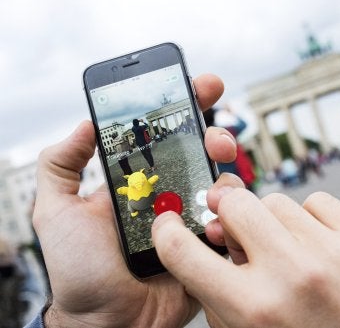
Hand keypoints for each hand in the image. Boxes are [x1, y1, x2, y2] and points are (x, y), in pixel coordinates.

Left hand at [33, 73, 235, 327]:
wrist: (106, 327)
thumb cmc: (78, 272)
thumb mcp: (56, 211)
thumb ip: (60, 165)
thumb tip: (86, 122)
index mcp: (137, 178)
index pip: (164, 132)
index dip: (185, 104)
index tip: (203, 85)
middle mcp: (168, 192)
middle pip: (201, 148)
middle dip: (214, 130)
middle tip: (215, 137)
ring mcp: (191, 217)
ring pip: (222, 180)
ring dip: (226, 170)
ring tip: (216, 179)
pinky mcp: (208, 245)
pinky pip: (232, 220)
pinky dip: (234, 211)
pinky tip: (217, 215)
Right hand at [152, 187, 339, 327]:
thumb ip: (224, 303)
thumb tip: (206, 246)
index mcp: (253, 313)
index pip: (184, 252)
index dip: (169, 232)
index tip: (170, 223)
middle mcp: (290, 275)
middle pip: (236, 204)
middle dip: (229, 214)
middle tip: (233, 225)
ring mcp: (332, 252)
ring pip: (278, 201)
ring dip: (274, 222)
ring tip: (288, 251)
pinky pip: (319, 202)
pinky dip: (313, 220)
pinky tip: (319, 246)